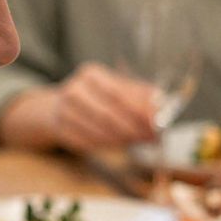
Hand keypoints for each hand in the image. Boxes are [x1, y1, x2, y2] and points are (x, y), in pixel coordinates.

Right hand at [40, 64, 159, 151]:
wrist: (60, 105)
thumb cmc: (99, 97)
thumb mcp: (119, 88)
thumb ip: (140, 95)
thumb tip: (161, 106)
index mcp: (91, 74)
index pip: (118, 94)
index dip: (139, 110)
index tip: (156, 122)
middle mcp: (74, 90)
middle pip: (108, 114)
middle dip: (134, 129)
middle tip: (152, 137)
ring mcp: (63, 110)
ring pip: (98, 130)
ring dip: (123, 139)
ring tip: (139, 141)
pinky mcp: (59, 129)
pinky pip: (88, 142)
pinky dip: (108, 145)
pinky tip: (120, 144)